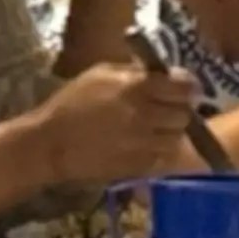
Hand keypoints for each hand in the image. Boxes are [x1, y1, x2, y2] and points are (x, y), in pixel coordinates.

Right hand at [33, 59, 204, 185]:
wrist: (50, 143)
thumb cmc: (71, 103)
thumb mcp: (100, 74)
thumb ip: (134, 72)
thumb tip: (162, 73)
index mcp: (136, 87)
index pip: (184, 86)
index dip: (188, 87)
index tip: (184, 88)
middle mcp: (145, 115)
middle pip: (184, 114)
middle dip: (179, 110)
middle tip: (167, 109)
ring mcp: (143, 143)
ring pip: (176, 138)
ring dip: (169, 133)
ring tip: (153, 129)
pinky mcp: (138, 166)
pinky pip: (162, 157)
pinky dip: (158, 151)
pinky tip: (143, 145)